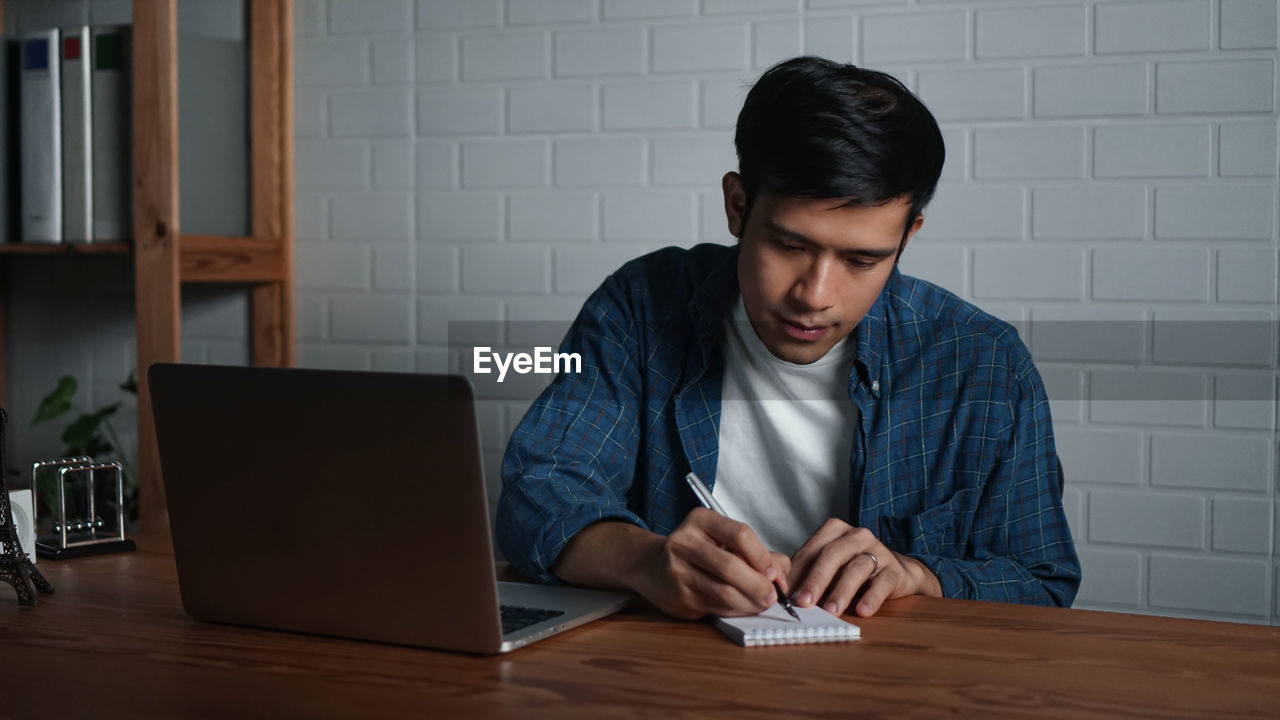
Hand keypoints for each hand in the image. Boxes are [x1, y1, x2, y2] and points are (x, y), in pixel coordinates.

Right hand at [631, 508, 790, 619]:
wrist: (653, 566)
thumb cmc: (699, 551)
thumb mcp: (724, 539)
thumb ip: (758, 553)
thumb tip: (782, 577)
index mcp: (700, 520)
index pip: (740, 535)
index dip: (763, 558)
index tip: (776, 574)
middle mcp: (684, 541)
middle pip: (730, 566)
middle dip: (758, 585)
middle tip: (774, 597)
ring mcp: (677, 570)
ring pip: (723, 592)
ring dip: (749, 602)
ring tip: (762, 603)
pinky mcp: (677, 597)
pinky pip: (715, 607)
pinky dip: (735, 610)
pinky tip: (742, 607)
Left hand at [787, 519, 940, 617]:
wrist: (896, 572)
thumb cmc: (853, 568)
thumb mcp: (829, 566)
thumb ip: (807, 573)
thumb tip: (781, 593)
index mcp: (835, 531)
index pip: (811, 550)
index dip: (797, 572)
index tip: (785, 594)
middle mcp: (856, 536)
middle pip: (832, 555)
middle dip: (816, 580)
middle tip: (804, 602)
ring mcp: (877, 551)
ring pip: (856, 568)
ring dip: (841, 591)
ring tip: (831, 611)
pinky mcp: (894, 570)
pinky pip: (882, 583)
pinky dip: (872, 598)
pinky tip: (863, 611)